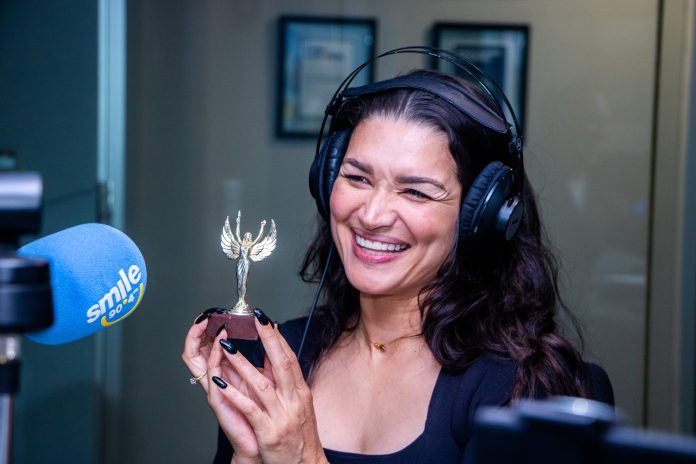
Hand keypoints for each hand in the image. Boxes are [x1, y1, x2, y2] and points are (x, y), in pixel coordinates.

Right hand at [182, 308, 262, 462]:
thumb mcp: (263, 381)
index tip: (216, 312)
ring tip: (217, 328)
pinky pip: (213, 380)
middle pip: (197, 351)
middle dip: (197, 333)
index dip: (209, 329)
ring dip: (207, 344)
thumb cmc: (261, 413)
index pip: (210, 346)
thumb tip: (270, 337)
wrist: (261, 442)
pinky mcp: (219, 402)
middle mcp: (220, 379)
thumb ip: (262, 361)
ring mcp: (217, 390)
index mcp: (228, 372)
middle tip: (205, 317)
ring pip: (202, 363)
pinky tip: (220, 350)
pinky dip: (215, 364)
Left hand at [208, 308, 327, 463]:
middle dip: (268, 340)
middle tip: (256, 320)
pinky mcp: (268, 433)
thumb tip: (277, 357)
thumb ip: (287, 382)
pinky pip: (249, 410)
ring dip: (243, 364)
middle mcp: (294, 402)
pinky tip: (220, 383)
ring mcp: (281, 417)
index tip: (266, 320)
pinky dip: (234, 394)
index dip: (277, 338)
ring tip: (227, 347)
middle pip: (282, 365)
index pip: (290, 359)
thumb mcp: (299, 406)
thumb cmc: (300, 437)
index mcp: (301, 393)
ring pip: (262, 385)